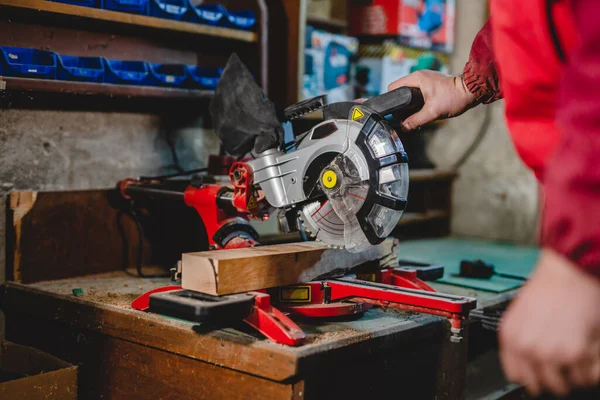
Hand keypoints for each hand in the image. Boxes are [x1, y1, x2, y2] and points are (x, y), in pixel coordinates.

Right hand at [387, 70, 476, 130]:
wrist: (471, 91)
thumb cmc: (454, 97)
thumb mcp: (433, 112)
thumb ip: (416, 120)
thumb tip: (404, 127)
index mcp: (416, 78)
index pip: (393, 87)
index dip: (392, 100)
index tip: (396, 112)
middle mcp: (418, 76)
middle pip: (400, 91)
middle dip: (401, 105)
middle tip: (406, 117)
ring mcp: (425, 79)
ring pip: (408, 93)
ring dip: (409, 105)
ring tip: (414, 114)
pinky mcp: (430, 84)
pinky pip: (417, 93)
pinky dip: (417, 102)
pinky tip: (422, 110)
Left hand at [499, 248, 599, 396]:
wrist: (568, 272)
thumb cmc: (548, 286)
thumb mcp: (519, 313)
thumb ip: (520, 337)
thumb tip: (525, 357)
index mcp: (510, 337)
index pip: (515, 375)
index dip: (529, 376)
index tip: (538, 375)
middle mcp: (526, 348)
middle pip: (539, 384)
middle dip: (552, 377)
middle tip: (561, 366)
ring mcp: (550, 353)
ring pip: (562, 385)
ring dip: (570, 375)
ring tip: (574, 360)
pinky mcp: (574, 353)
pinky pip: (583, 377)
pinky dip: (588, 370)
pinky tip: (586, 354)